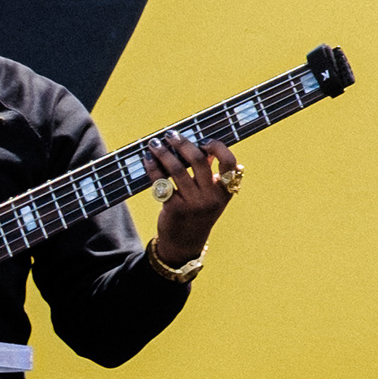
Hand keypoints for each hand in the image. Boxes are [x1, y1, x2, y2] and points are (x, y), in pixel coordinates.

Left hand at [146, 132, 241, 267]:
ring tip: (154, 144)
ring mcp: (194, 204)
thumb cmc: (198, 212)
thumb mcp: (211, 196)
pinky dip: (153, 169)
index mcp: (225, 191)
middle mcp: (212, 197)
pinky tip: (147, 160)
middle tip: (170, 135)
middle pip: (199, 161)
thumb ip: (208, 172)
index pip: (230, 163)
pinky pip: (162, 183)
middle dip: (183, 144)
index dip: (218, 147)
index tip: (203, 141)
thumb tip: (198, 145)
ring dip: (163, 153)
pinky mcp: (175, 209)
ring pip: (177, 170)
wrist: (185, 244)